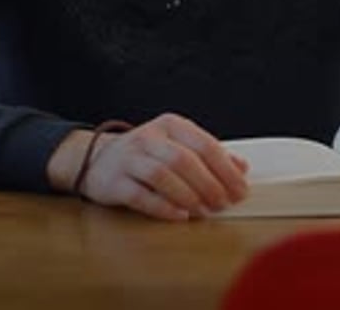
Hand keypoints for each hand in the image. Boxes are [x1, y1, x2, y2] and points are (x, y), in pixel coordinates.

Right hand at [79, 112, 247, 220]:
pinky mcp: (114, 181)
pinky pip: (141, 195)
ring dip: (188, 196)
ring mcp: (129, 158)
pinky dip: (163, 207)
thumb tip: (241, 167)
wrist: (98, 158)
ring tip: (203, 211)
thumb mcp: (178, 145)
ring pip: (162, 175)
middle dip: (209, 185)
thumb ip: (208, 155)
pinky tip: (179, 215)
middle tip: (223, 204)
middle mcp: (149, 137)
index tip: (240, 190)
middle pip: (184, 160)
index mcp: (170, 125)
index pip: (203, 143)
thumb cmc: (146, 154)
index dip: (225, 169)